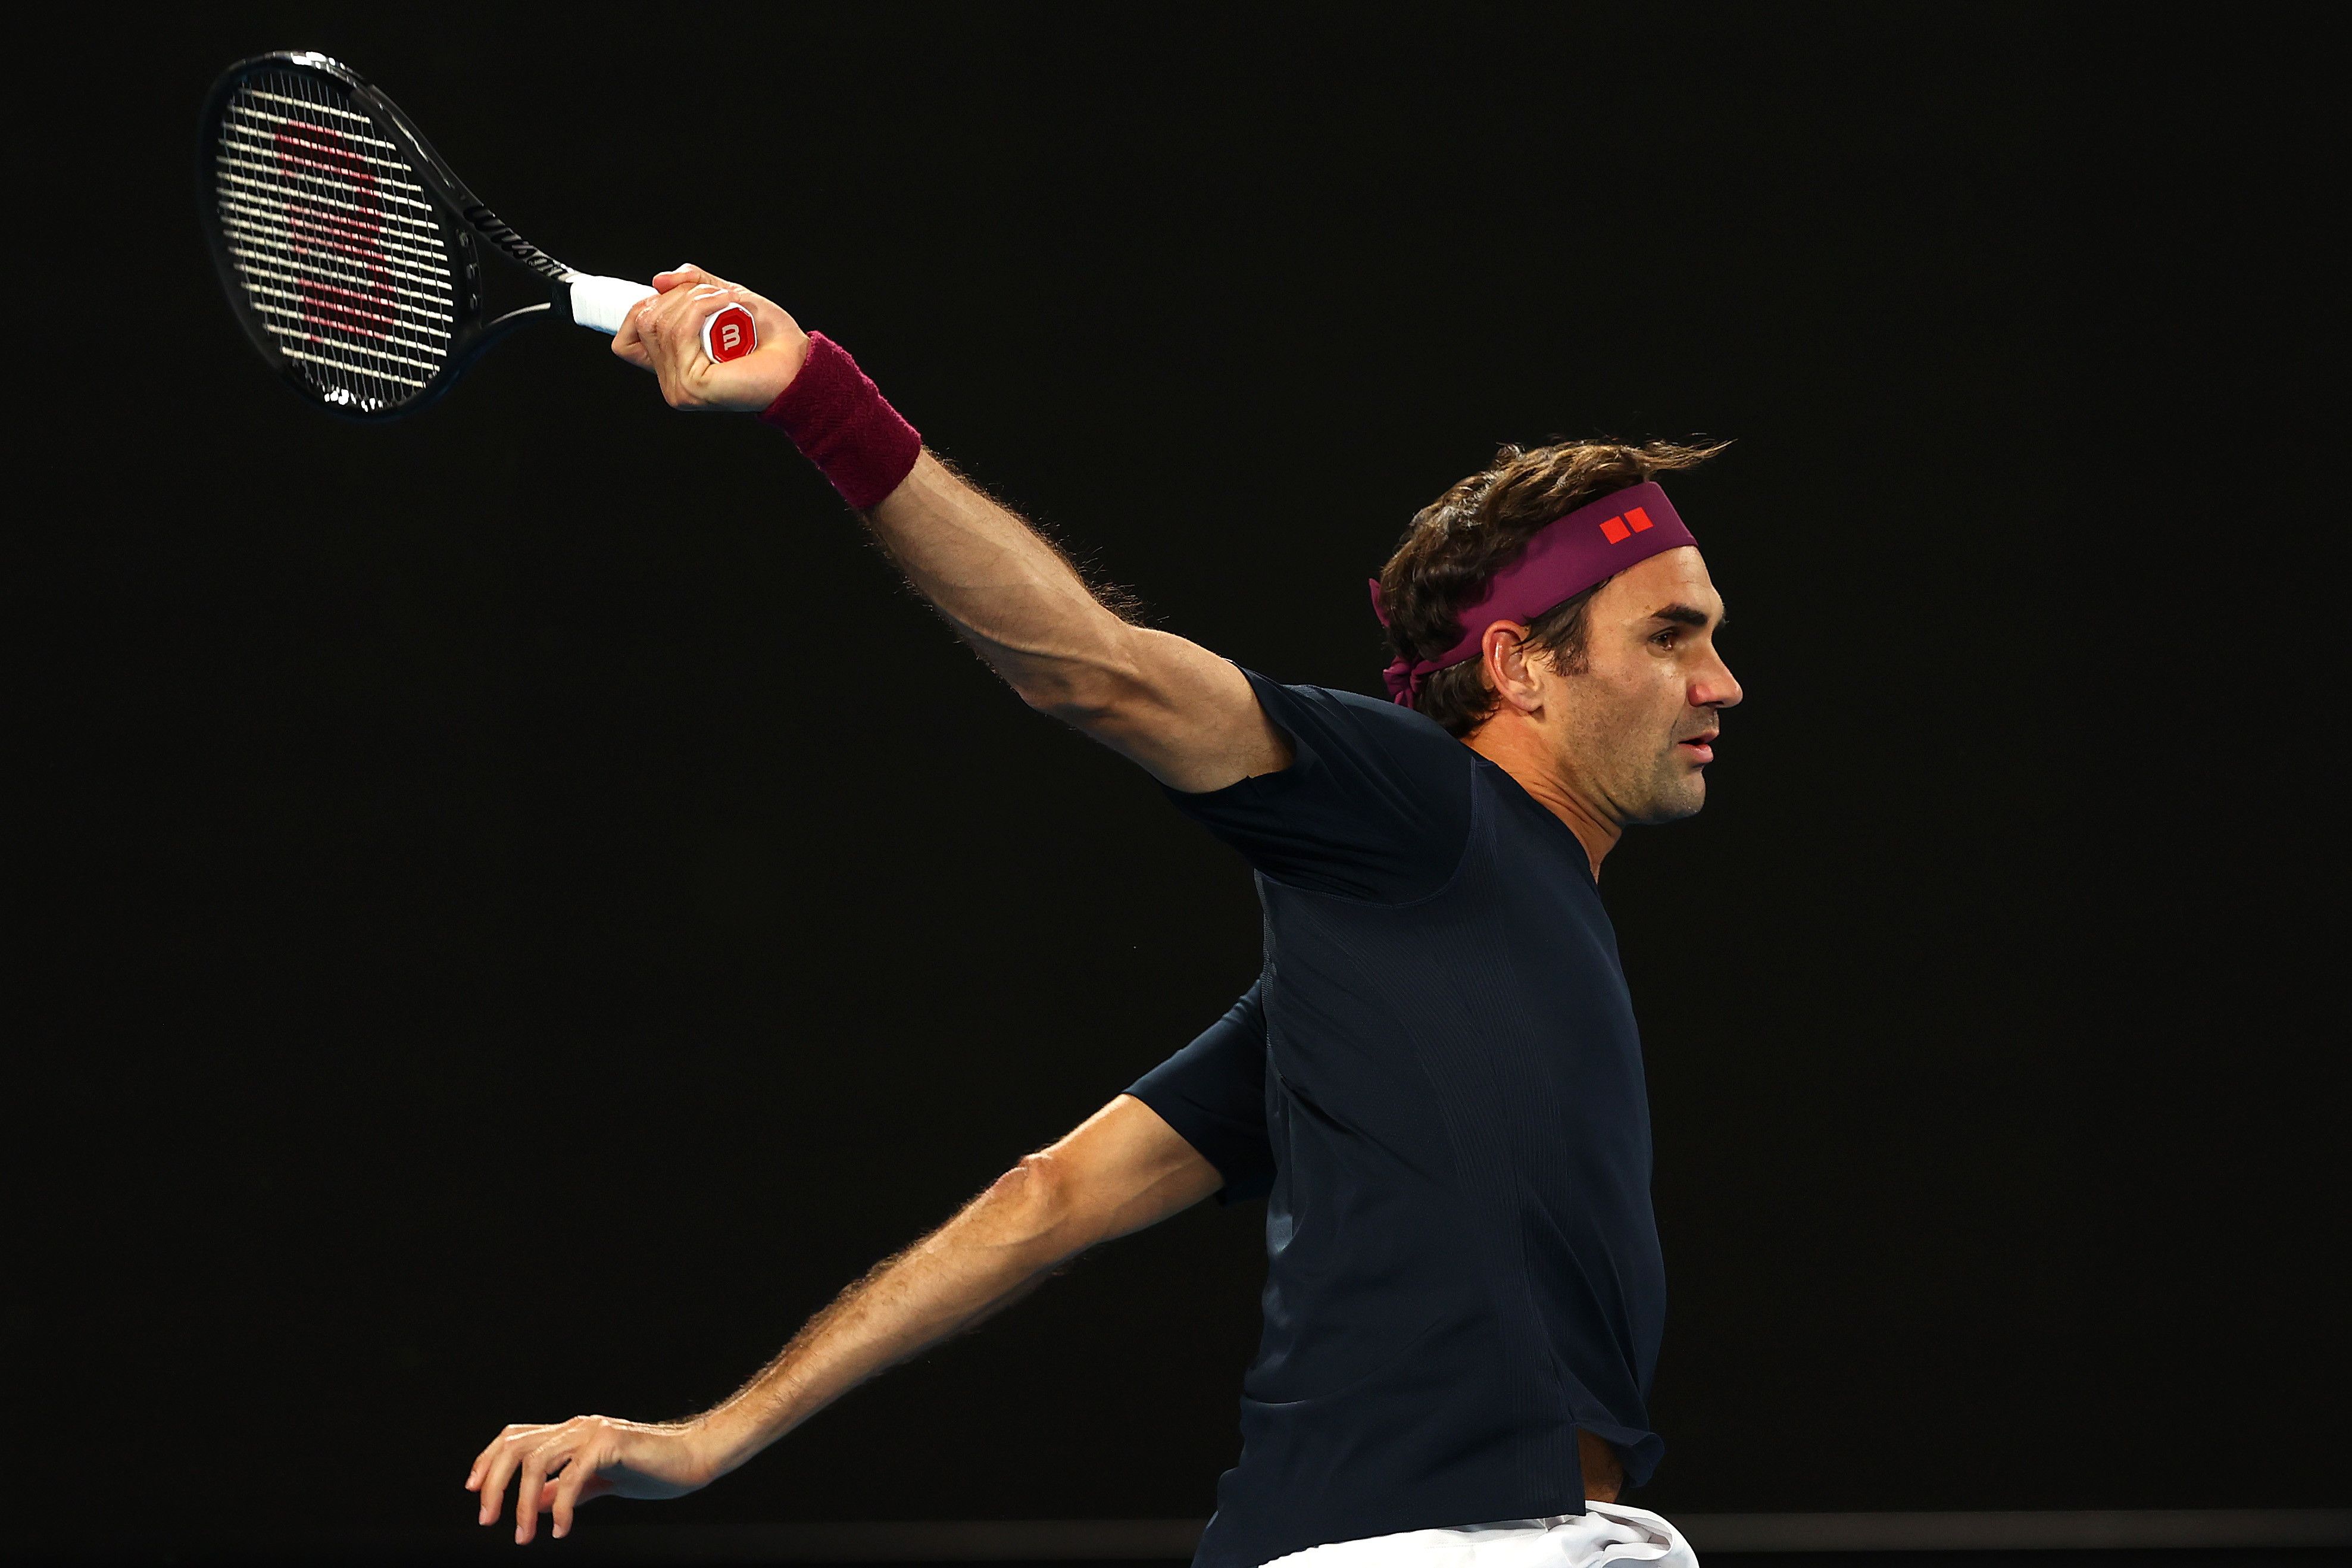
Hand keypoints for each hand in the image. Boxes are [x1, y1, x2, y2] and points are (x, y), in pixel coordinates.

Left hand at [465, 1413, 714, 1542]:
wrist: (694, 1459)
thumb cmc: (651, 1470)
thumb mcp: (598, 1483)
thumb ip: (565, 1489)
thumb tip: (529, 1505)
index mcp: (572, 1432)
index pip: (516, 1436)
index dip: (488, 1459)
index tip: (474, 1491)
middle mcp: (577, 1426)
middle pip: (516, 1445)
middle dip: (493, 1484)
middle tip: (488, 1520)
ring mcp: (593, 1432)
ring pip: (536, 1461)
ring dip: (522, 1503)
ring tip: (523, 1536)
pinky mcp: (610, 1444)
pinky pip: (571, 1477)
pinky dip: (559, 1507)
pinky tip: (560, 1530)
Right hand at [612, 263, 810, 412]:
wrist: (798, 359)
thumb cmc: (767, 335)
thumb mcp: (723, 298)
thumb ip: (691, 286)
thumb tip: (658, 281)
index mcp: (672, 365)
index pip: (625, 340)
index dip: (640, 310)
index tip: (672, 295)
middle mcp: (670, 381)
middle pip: (644, 322)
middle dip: (678, 295)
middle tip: (716, 295)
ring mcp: (679, 387)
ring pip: (661, 323)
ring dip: (695, 298)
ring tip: (727, 300)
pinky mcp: (692, 387)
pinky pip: (680, 332)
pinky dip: (702, 307)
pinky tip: (727, 304)